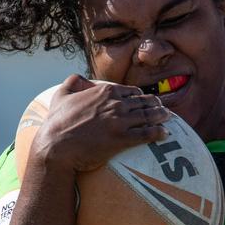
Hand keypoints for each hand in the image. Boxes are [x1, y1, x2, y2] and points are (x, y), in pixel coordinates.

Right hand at [31, 74, 168, 173]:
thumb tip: (81, 78)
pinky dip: (158, 132)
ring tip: (168, 118)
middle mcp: (115, 104)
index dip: (140, 95)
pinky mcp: (122, 139)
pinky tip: (165, 134)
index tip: (145, 100)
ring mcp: (120, 121)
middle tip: (163, 109)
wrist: (56, 146)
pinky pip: (147, 134)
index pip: (130, 91)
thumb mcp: (61, 94)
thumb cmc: (56, 122)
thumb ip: (73, 81)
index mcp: (104, 91)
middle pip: (143, 102)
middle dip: (155, 104)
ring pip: (148, 116)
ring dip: (161, 116)